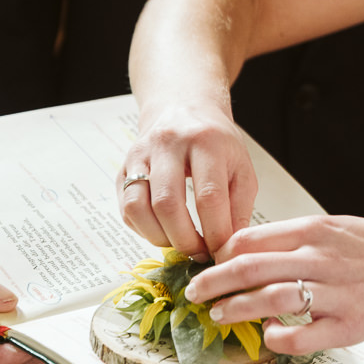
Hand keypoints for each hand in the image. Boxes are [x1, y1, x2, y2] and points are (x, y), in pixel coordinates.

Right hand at [118, 103, 258, 258]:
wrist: (183, 108)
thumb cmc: (215, 142)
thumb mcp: (240, 166)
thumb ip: (240, 206)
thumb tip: (232, 247)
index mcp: (206, 142)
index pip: (209, 196)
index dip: (216, 233)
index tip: (222, 253)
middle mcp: (169, 144)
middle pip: (168, 204)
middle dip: (184, 241)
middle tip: (199, 255)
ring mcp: (141, 154)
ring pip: (138, 207)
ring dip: (159, 238)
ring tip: (179, 245)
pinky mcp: (123, 167)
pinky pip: (126, 208)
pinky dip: (143, 229)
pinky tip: (163, 231)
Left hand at [183, 214, 363, 355]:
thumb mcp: (339, 226)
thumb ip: (298, 236)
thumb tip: (251, 246)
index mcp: (317, 230)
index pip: (252, 238)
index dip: (222, 254)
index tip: (207, 264)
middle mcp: (323, 258)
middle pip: (252, 268)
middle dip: (214, 282)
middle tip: (194, 294)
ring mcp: (336, 294)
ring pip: (271, 300)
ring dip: (238, 309)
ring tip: (220, 315)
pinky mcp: (348, 327)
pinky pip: (301, 337)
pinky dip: (278, 337)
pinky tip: (270, 336)